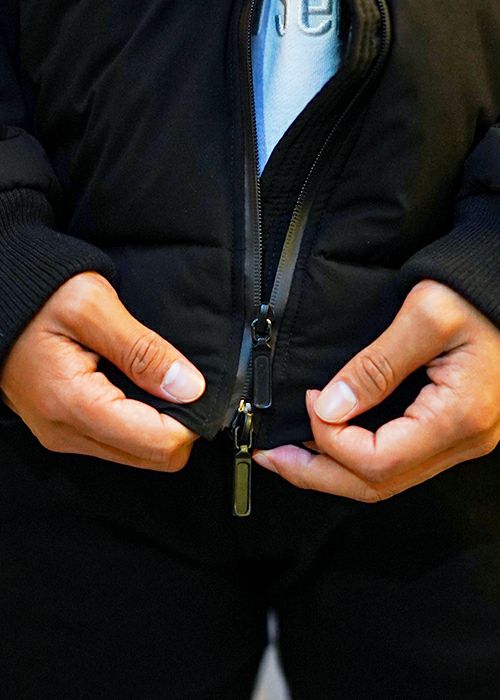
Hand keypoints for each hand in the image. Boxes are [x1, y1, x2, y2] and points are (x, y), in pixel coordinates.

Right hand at [0, 272, 205, 470]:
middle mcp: (66, 433)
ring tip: (158, 380)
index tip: (199, 388)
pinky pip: (119, 443)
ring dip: (160, 424)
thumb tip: (189, 387)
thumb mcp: (93, 305)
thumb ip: (143, 350)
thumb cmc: (37, 295)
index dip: (192, 420)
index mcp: (74, 404)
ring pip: (138, 454)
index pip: (159, 445)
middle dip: (180, 425)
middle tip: (182, 382)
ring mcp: (63, 436)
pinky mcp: (65, 430)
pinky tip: (138, 387)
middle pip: (153, 459)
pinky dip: (139, 421)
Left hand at [253, 280, 499, 501]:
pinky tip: (327, 441)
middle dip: (316, 473)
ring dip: (331, 469)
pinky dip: (354, 456)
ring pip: (384, 480)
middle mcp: (462, 442)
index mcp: (458, 418)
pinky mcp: (450, 432)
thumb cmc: (475, 295)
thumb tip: (329, 408)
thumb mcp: (425, 315)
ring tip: (287, 454)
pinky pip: (396, 461)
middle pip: (377, 484)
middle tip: (270, 457)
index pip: (377, 460)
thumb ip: (375, 366)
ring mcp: (458, 442)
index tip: (310, 399)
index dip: (331, 438)